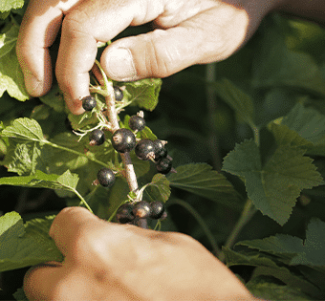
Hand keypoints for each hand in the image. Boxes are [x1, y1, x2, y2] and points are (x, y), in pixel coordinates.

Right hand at [17, 0, 263, 114]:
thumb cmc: (232, 8)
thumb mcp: (205, 40)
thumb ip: (158, 55)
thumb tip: (106, 71)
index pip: (83, 27)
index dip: (70, 69)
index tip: (76, 103)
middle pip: (52, 1)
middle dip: (36, 49)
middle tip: (38, 89)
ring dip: (41, 36)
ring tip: (44, 75)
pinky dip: (59, 25)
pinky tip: (63, 52)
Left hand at [23, 207, 254, 300]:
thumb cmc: (197, 284)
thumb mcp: (164, 242)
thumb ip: (125, 237)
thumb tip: (108, 235)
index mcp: (95, 247)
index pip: (61, 223)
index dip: (75, 223)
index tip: (82, 227)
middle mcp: (73, 287)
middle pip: (39, 274)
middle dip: (61, 266)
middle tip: (88, 266)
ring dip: (68, 291)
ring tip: (103, 288)